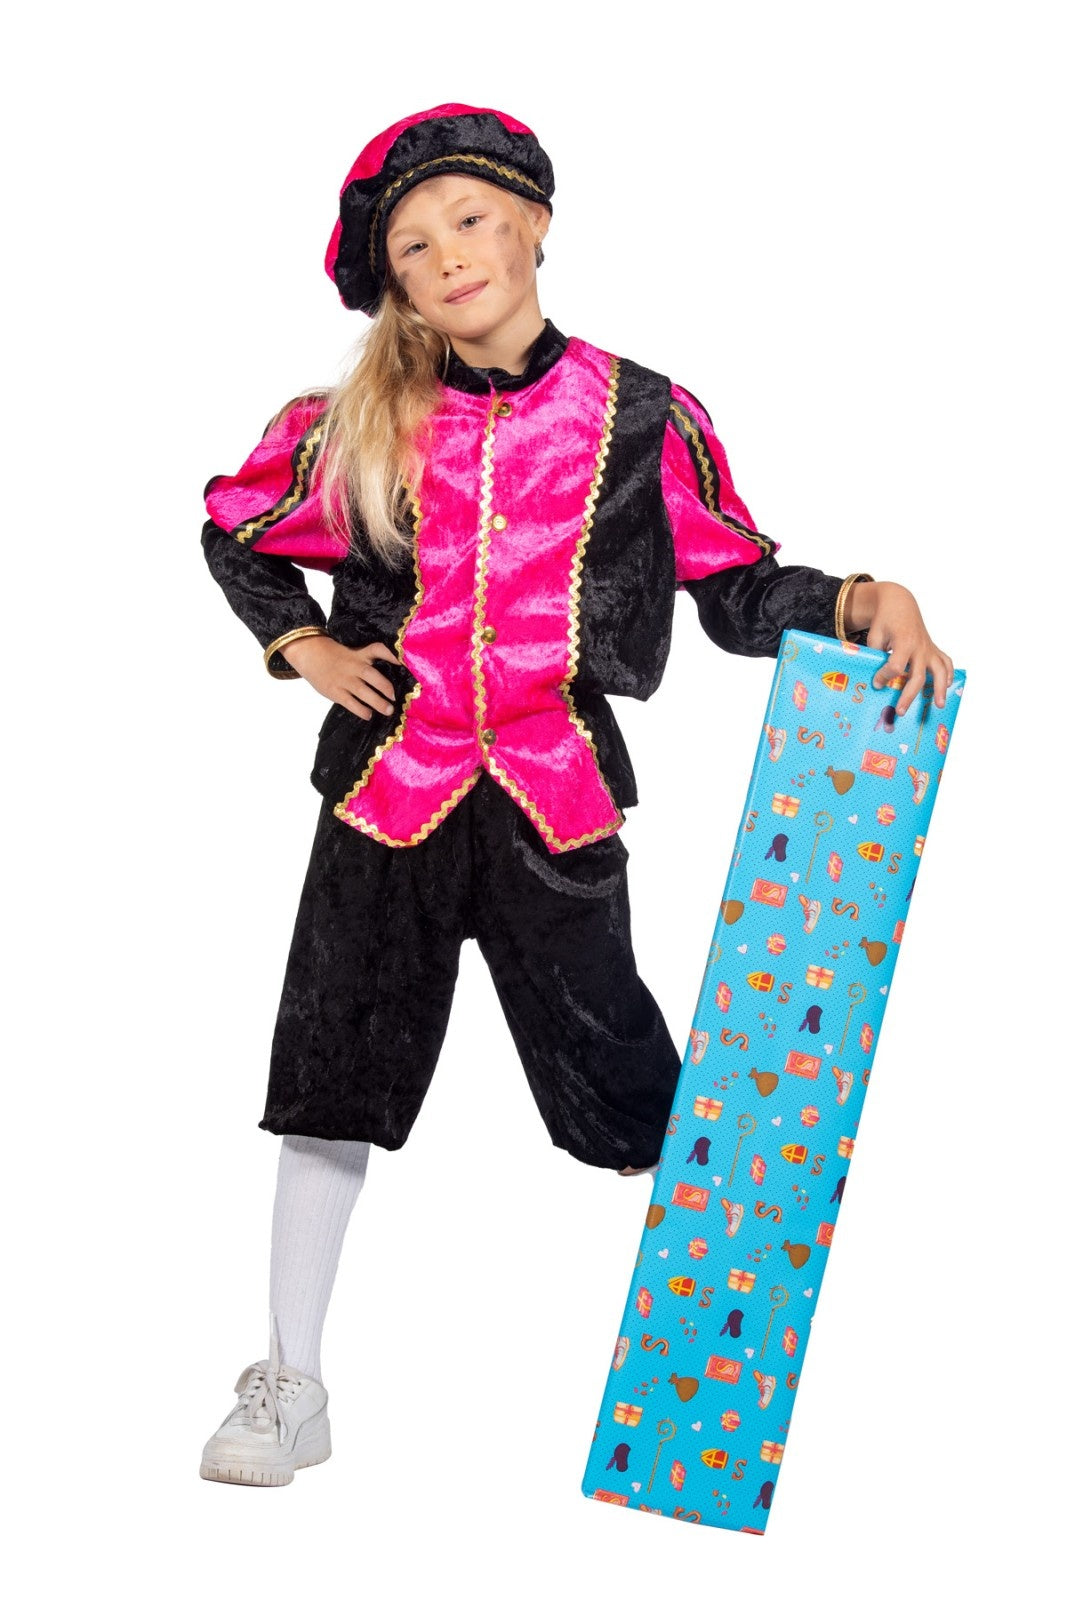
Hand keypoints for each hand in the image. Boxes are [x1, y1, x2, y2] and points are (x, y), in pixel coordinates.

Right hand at [280, 634, 400, 718]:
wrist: (309, 654)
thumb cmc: (335, 657)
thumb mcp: (353, 653)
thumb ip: (368, 662)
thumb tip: (388, 679)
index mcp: (360, 654)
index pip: (377, 649)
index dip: (391, 655)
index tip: (403, 662)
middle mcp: (353, 666)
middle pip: (372, 675)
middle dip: (385, 687)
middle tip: (394, 698)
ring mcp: (344, 679)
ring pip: (363, 692)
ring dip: (377, 702)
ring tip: (388, 710)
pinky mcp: (335, 692)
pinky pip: (350, 703)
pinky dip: (361, 710)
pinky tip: (368, 715)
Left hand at [844, 581, 952, 716]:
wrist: (899, 604)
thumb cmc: (885, 620)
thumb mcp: (875, 635)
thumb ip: (876, 655)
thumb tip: (876, 678)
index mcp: (904, 642)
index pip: (895, 667)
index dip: (884, 677)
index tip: (876, 683)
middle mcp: (920, 647)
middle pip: (917, 676)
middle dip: (908, 696)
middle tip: (900, 712)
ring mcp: (929, 649)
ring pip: (940, 671)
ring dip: (939, 689)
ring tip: (937, 705)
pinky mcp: (933, 649)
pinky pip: (945, 662)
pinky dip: (949, 674)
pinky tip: (947, 686)